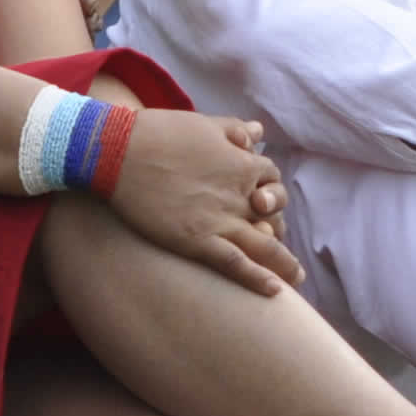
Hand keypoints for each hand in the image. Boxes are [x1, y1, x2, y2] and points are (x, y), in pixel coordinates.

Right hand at [110, 104, 300, 293]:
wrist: (120, 151)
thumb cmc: (159, 133)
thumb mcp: (204, 124)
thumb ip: (234, 130)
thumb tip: (258, 132)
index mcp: (243, 164)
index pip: (271, 179)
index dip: (270, 190)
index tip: (263, 202)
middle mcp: (239, 194)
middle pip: (275, 214)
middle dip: (280, 228)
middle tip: (279, 240)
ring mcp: (221, 220)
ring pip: (265, 245)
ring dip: (284, 264)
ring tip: (295, 278)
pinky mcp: (197, 240)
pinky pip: (236, 263)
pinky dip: (257, 278)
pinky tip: (275, 291)